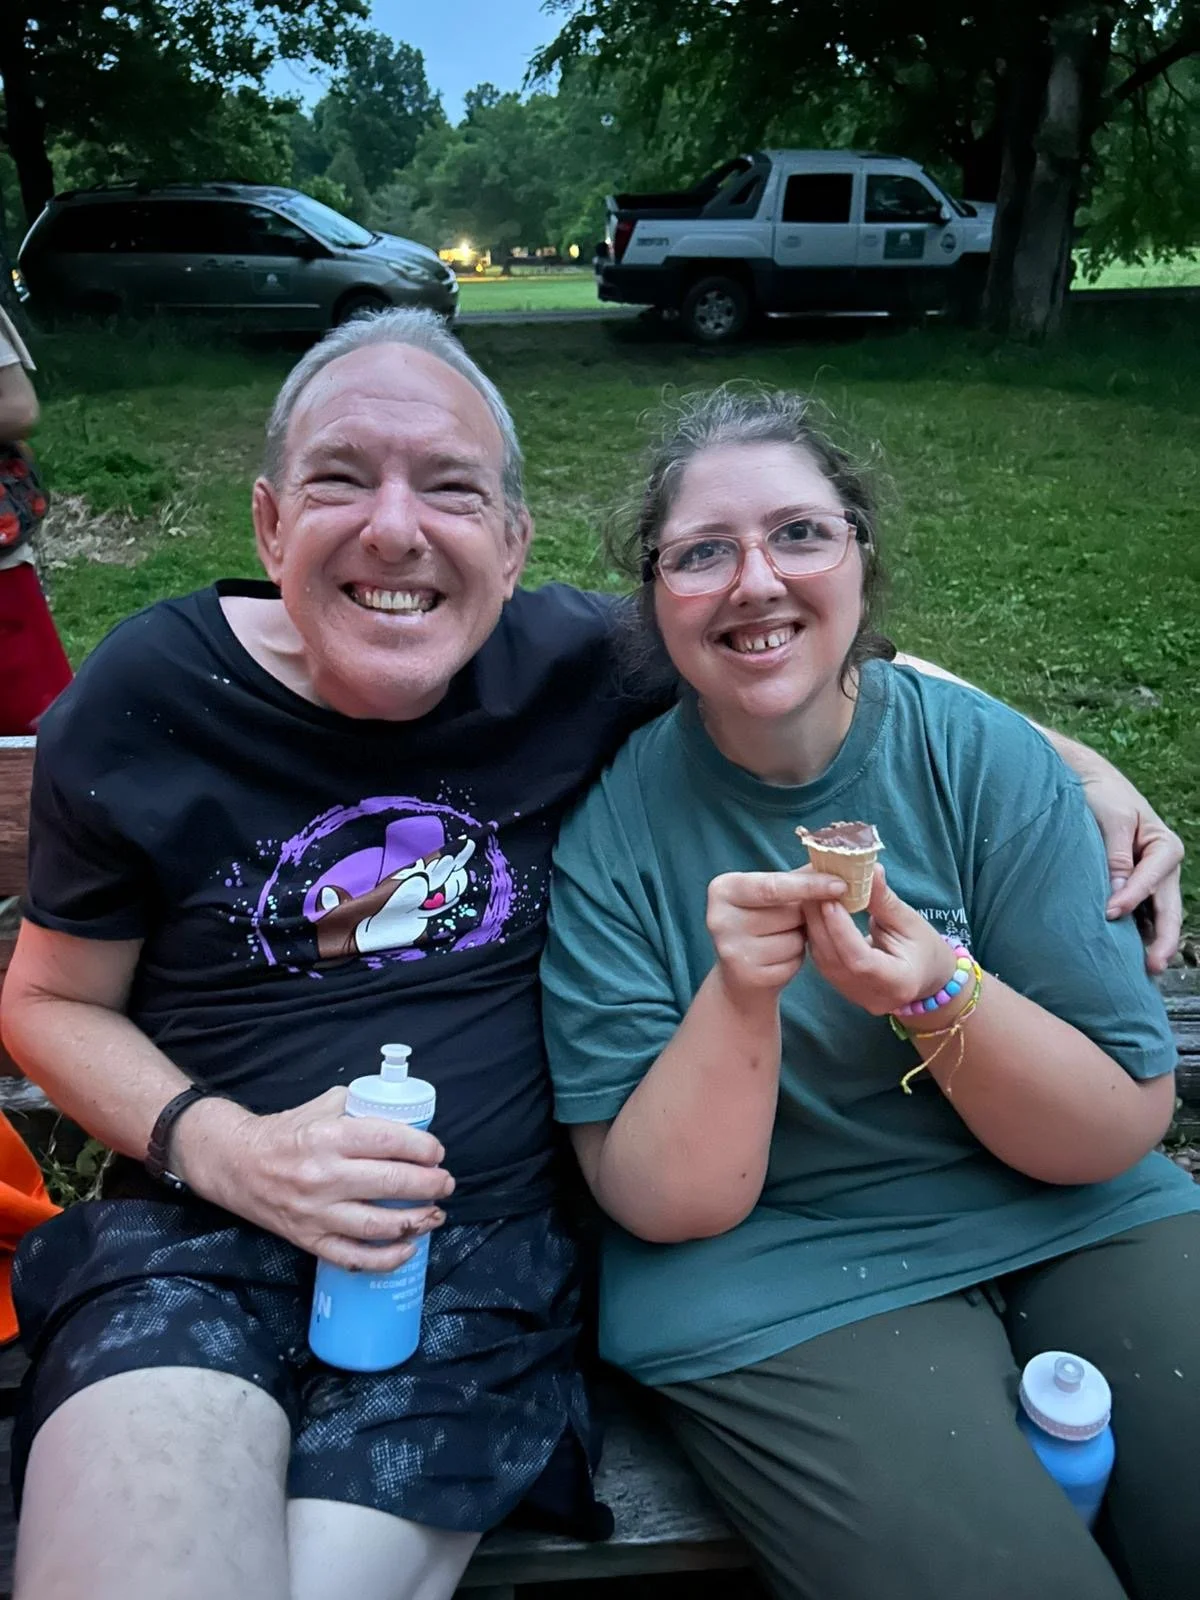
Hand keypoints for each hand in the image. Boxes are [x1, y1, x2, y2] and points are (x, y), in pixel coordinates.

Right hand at [174, 1088, 453, 1269]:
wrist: (236, 1164)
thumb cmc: (287, 1132)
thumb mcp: (324, 1106)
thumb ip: (363, 1107)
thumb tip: (407, 1115)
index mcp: (328, 1137)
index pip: (387, 1140)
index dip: (421, 1147)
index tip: (437, 1152)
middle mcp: (322, 1176)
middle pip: (389, 1183)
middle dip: (428, 1184)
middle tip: (445, 1183)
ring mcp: (315, 1212)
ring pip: (376, 1225)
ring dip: (415, 1222)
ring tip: (435, 1214)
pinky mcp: (308, 1239)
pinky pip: (352, 1257)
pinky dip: (385, 1258)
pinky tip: (407, 1248)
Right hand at [706, 868, 845, 999]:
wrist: (741, 975)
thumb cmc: (764, 923)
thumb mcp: (774, 894)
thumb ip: (800, 877)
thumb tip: (839, 862)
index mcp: (723, 889)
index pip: (773, 886)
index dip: (810, 885)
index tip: (841, 885)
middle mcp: (719, 918)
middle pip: (787, 914)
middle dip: (804, 916)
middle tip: (797, 918)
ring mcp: (730, 950)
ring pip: (793, 941)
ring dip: (801, 940)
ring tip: (783, 939)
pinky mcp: (746, 976)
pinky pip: (791, 964)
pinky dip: (795, 960)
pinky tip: (779, 959)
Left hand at [804, 867, 954, 1015]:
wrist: (927, 977)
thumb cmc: (925, 948)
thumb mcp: (910, 921)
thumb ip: (884, 900)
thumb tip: (869, 869)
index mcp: (898, 983)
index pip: (859, 960)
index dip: (841, 930)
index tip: (830, 900)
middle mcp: (872, 997)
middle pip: (835, 960)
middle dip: (821, 922)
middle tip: (813, 888)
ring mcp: (854, 996)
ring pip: (823, 961)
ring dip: (814, 926)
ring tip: (812, 895)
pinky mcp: (842, 988)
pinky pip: (822, 961)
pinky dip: (817, 935)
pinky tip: (815, 912)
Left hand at [1080, 765, 1183, 973]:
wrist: (1091, 784)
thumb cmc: (1103, 796)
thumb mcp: (1112, 819)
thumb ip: (1117, 854)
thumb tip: (1118, 893)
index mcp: (1165, 847)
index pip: (1152, 879)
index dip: (1132, 897)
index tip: (1110, 913)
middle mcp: (1164, 868)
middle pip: (1168, 910)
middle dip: (1162, 940)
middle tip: (1152, 966)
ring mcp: (1152, 882)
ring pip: (1157, 918)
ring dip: (1151, 944)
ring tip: (1142, 973)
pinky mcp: (1135, 889)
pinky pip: (1141, 916)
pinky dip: (1137, 935)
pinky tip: (1128, 957)